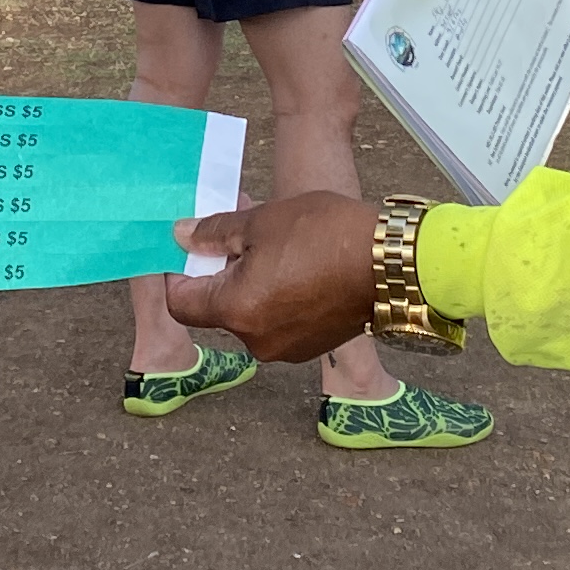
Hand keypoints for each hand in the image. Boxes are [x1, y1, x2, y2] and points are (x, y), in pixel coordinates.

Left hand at [164, 192, 377, 361]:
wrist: (391, 261)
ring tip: (273, 243)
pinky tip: (297, 265)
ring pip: (250, 313)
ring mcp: (286, 348)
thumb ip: (214, 232)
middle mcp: (256, 340)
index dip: (177, 274)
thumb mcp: (261, 221)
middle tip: (236, 231)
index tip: (188, 247)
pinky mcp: (312, 345)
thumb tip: (181, 235)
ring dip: (249, 282)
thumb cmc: (324, 234)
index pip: (181, 304)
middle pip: (217, 308)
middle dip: (220, 270)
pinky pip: (278, 321)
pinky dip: (276, 296)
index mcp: (236, 311)